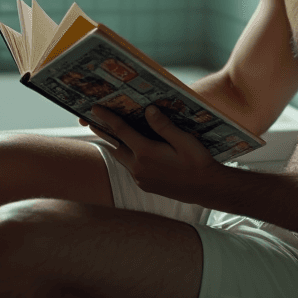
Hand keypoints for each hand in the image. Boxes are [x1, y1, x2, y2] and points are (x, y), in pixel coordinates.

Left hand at [79, 104, 221, 202]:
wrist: (206, 188)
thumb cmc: (197, 161)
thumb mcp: (184, 140)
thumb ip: (164, 125)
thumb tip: (148, 110)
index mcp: (146, 153)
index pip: (121, 131)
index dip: (107, 118)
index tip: (94, 108)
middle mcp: (139, 167)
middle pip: (114, 145)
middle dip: (103, 131)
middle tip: (90, 119)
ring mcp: (140, 178)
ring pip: (121, 157)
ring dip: (114, 144)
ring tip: (106, 132)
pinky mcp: (145, 185)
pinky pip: (129, 168)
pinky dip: (125, 156)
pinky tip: (128, 150)